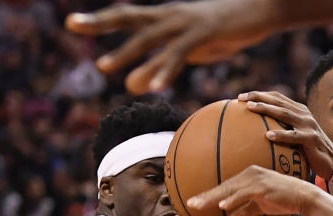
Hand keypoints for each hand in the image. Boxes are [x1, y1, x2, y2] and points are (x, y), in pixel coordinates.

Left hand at [65, 1, 278, 93]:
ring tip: (103, 67)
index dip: (99, 20)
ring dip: (126, 53)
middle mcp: (170, 15)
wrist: (260, 11)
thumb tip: (131, 86)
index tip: (72, 23)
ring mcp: (185, 23)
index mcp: (165, 18)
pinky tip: (154, 86)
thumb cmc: (226, 30)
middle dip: (100, 22)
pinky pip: (179, 54)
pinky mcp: (203, 34)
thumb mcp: (190, 51)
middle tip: (72, 24)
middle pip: (129, 18)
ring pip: (150, 38)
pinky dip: (165, 69)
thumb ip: (160, 66)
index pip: (126, 16)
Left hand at [186, 166, 326, 215]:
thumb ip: (243, 213)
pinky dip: (232, 200)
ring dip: (212, 198)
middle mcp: (249, 174)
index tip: (193, 203)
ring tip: (197, 206)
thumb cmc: (283, 199)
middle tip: (187, 204)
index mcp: (247, 177)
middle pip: (222, 186)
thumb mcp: (260, 208)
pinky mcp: (263, 186)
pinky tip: (222, 207)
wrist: (304, 196)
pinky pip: (244, 195)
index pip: (224, 187)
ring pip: (229, 190)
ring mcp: (256, 179)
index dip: (208, 195)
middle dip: (204, 196)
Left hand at [239, 91, 332, 178]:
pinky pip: (294, 136)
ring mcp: (309, 126)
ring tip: (251, 108)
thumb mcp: (297, 137)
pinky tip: (268, 136)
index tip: (241, 97)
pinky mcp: (312, 139)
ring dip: (267, 109)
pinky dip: (281, 135)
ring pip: (284, 114)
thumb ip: (283, 130)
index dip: (260, 94)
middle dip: (259, 97)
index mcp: (299, 111)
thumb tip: (259, 134)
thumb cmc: (311, 153)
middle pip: (278, 101)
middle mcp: (304, 114)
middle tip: (241, 98)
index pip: (277, 97)